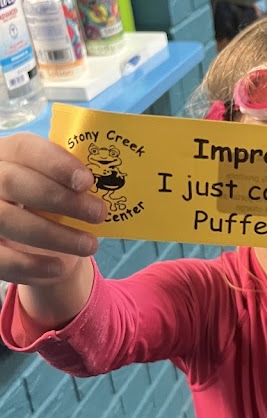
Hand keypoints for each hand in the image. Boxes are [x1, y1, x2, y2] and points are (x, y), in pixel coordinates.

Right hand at [0, 133, 104, 285]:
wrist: (29, 229)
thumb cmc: (48, 196)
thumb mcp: (57, 181)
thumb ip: (71, 179)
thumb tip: (106, 185)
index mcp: (7, 153)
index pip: (24, 148)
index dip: (55, 163)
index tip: (87, 182)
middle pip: (12, 182)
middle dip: (60, 199)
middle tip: (99, 214)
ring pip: (6, 218)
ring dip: (53, 235)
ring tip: (89, 245)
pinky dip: (28, 265)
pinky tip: (58, 269)